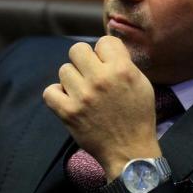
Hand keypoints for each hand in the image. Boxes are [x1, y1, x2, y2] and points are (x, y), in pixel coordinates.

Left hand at [43, 36, 161, 180]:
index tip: (107, 62)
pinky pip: (50, 91)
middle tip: (90, 72)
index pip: (104, 41)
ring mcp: (82, 96)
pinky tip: (69, 99)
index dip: (106, 51)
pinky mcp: (68, 112)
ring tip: (83, 90)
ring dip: (73, 78)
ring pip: (64, 69)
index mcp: (121, 70)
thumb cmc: (138, 116)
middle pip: (77, 49)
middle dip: (84, 59)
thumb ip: (124, 63)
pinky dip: (57, 94)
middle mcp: (100, 79)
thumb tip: (104, 50)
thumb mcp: (142, 84)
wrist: (129, 151)